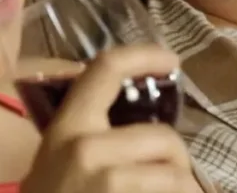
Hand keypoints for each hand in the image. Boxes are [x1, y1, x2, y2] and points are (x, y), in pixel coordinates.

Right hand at [20, 45, 194, 192]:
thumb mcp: (53, 164)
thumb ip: (85, 135)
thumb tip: (137, 114)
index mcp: (66, 128)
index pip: (106, 69)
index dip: (143, 56)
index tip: (170, 60)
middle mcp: (87, 148)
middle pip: (164, 138)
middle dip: (178, 162)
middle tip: (171, 179)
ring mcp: (110, 184)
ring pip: (178, 177)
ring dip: (183, 191)